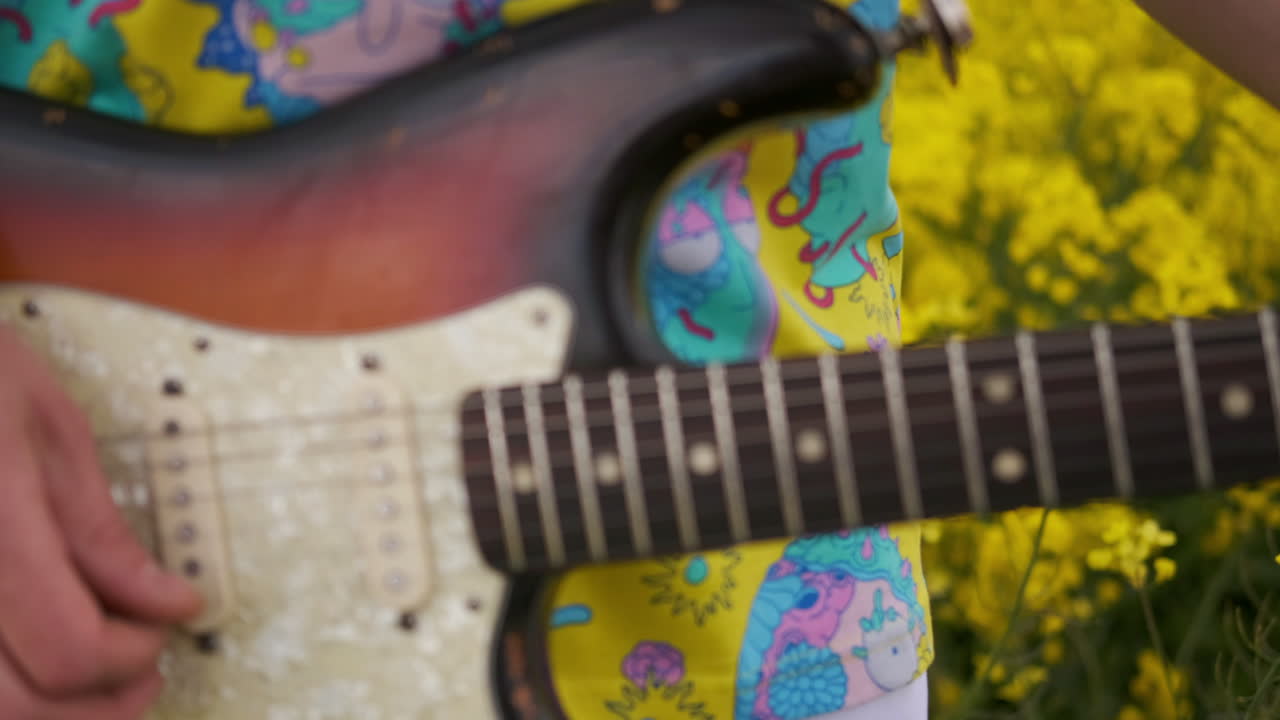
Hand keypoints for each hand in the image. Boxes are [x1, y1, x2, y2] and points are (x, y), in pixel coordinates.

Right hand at [0, 324, 201, 718]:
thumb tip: (168, 603)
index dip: (133, 654)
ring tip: (95, 677)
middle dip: (98, 705)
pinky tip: (33, 661)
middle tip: (143, 670)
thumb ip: (100, 528)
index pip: (70, 646)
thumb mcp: (47, 425)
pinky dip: (5, 692)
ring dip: (49, 714)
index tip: (170, 622)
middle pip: (15, 707)